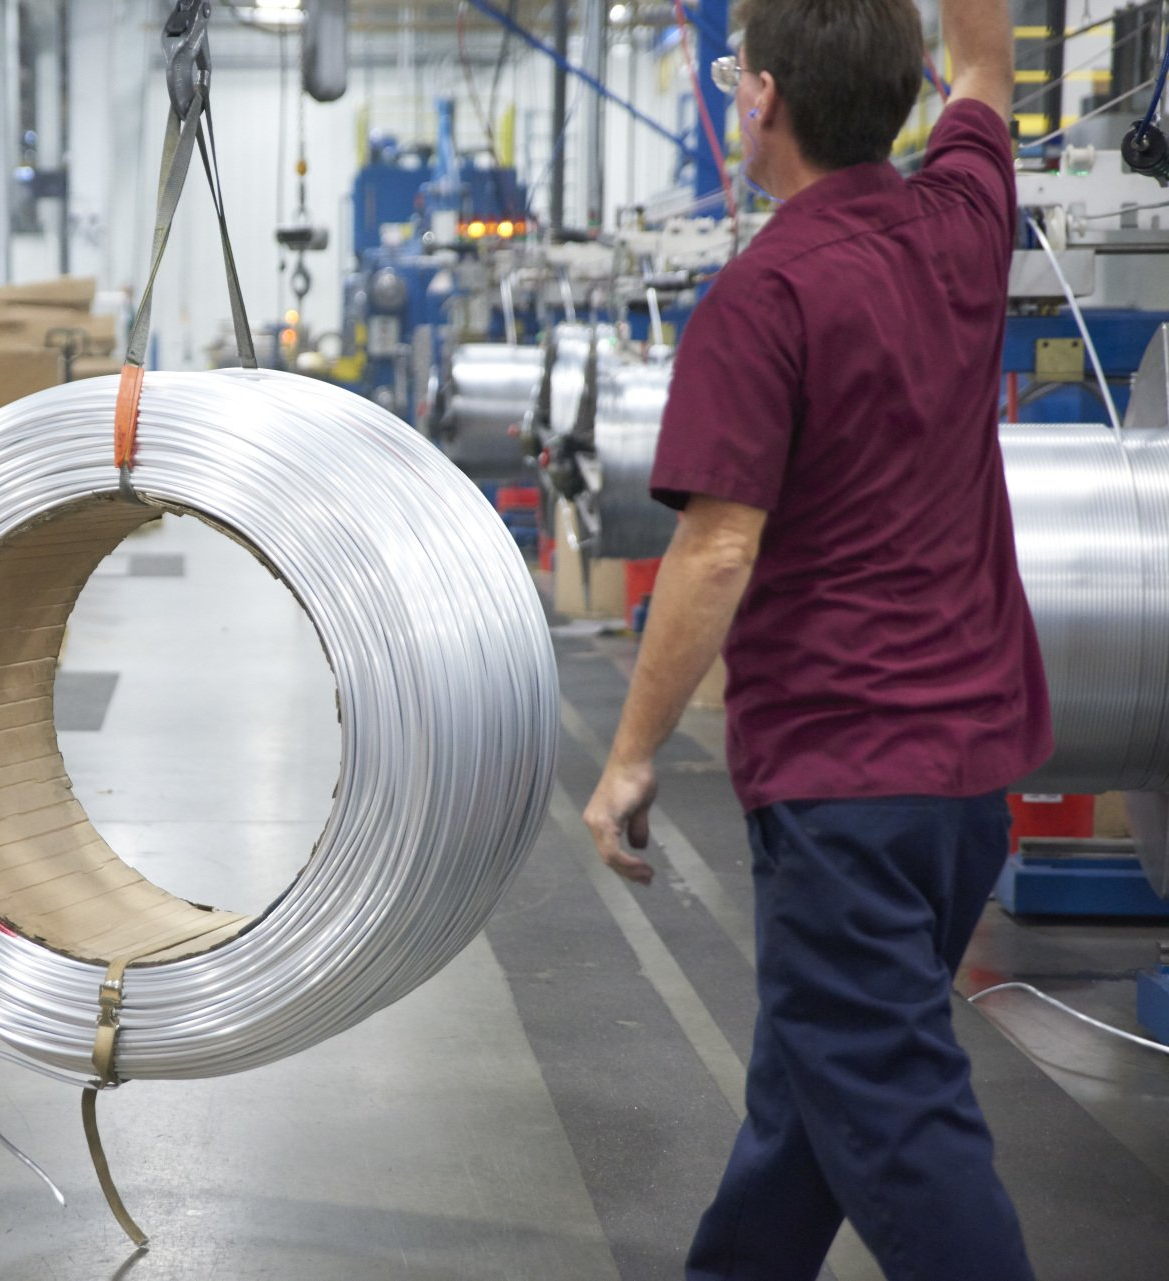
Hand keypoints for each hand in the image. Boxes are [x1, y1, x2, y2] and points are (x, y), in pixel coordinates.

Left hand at [583, 758, 658, 884]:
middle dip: (629, 872)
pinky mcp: (604, 820)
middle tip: (647, 880)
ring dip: (629, 869)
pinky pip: (612, 850)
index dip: (625, 866)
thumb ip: (636, 828)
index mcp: (599, 820)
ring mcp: (597, 821)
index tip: (644, 874)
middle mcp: (593, 822)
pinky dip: (627, 861)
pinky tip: (640, 865)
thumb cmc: (637, 779)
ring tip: (647, 874)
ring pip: (609, 857)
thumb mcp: (639, 809)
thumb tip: (639, 847)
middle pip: (608, 858)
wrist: (634, 760)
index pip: (609, 851)